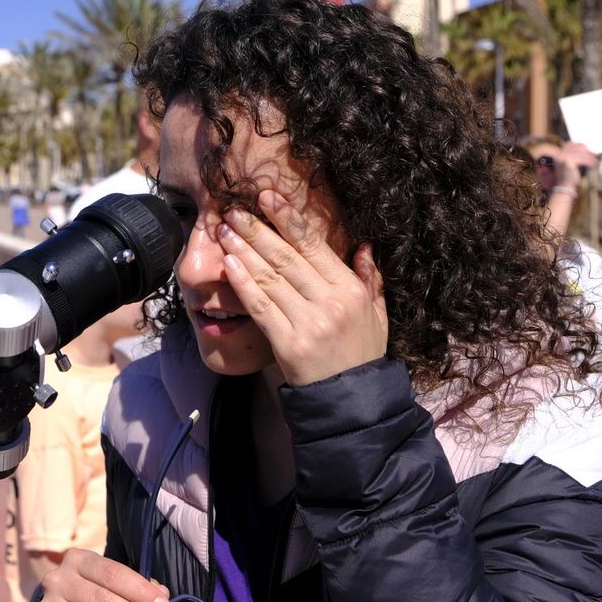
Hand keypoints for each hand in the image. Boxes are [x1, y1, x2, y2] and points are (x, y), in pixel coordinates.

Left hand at [218, 189, 389, 386]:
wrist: (352, 403)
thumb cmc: (362, 356)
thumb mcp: (377, 315)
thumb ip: (371, 279)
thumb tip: (365, 246)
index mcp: (350, 290)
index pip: (314, 245)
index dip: (288, 219)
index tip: (266, 197)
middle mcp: (329, 302)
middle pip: (286, 257)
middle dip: (257, 230)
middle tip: (233, 211)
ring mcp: (308, 323)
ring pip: (270, 278)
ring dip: (244, 251)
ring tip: (224, 231)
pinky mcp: (288, 344)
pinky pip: (261, 307)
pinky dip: (243, 283)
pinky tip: (229, 264)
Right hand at [554, 142, 597, 188]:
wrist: (563, 188)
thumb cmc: (568, 179)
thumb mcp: (569, 166)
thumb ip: (575, 158)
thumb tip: (589, 152)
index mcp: (558, 154)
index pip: (570, 144)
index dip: (580, 147)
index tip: (588, 151)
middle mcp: (560, 154)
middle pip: (577, 147)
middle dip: (587, 151)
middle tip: (595, 156)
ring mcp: (564, 157)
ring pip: (581, 153)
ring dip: (590, 157)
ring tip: (596, 162)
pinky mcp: (569, 161)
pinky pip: (583, 159)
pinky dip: (590, 161)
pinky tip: (594, 165)